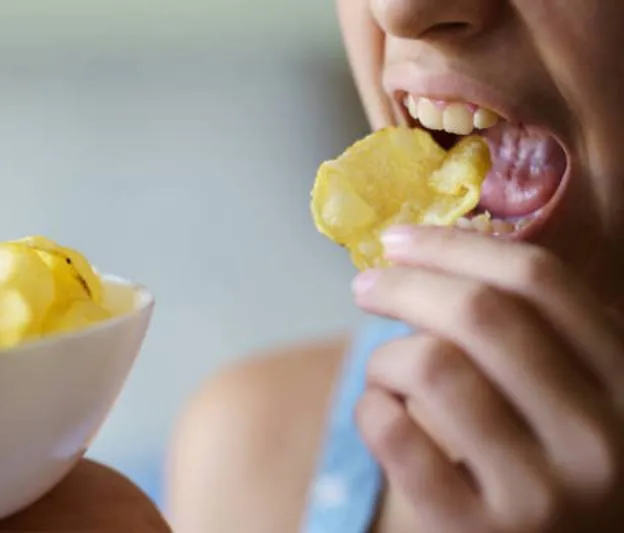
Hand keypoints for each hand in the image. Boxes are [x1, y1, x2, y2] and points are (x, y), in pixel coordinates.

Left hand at [352, 226, 623, 532]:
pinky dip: (370, 409)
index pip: (538, 280)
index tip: (398, 239)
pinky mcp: (476, 532)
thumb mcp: (579, 400)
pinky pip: (393, 433)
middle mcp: (599, 437)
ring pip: (429, 365)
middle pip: (479, 312)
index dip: (454, 246)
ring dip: (385, 356)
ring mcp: (541, 493)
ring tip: (386, 374)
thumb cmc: (554, 473)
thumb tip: (436, 252)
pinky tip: (383, 414)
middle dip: (403, 284)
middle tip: (367, 287)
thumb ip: (540, 337)